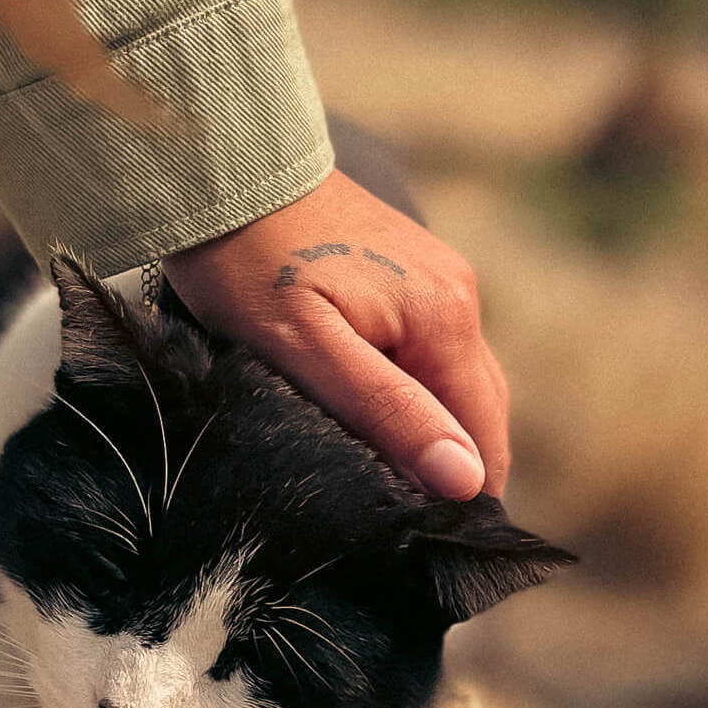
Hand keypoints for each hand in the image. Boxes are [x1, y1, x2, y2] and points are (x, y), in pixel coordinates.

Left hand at [161, 170, 508, 498]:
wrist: (222, 169)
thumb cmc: (247, 262)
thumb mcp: (307, 349)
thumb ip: (387, 411)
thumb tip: (465, 479)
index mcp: (445, 318)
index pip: (485, 436)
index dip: (461, 495)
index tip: (419, 538)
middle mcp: (459, 293)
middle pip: (479, 410)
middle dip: (450, 466)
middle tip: (396, 517)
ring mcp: (437, 276)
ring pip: (452, 379)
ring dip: (429, 425)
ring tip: (381, 471)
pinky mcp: (408, 268)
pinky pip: (428, 348)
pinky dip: (412, 387)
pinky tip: (371, 409)